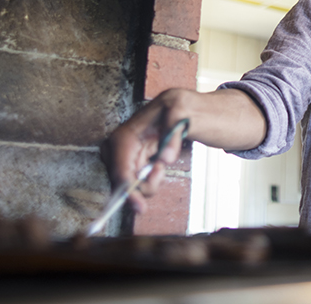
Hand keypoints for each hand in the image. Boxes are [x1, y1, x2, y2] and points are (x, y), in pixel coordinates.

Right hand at [100, 89, 191, 213]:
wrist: (190, 108)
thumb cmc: (183, 107)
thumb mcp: (183, 110)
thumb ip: (174, 132)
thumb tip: (164, 159)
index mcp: (127, 133)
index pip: (119, 167)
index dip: (126, 188)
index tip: (138, 204)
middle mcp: (121, 145)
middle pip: (120, 180)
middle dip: (141, 185)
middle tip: (159, 171)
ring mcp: (127, 154)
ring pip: (130, 184)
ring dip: (148, 182)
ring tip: (161, 166)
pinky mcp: (136, 159)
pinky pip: (137, 181)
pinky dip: (150, 180)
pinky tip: (158, 168)